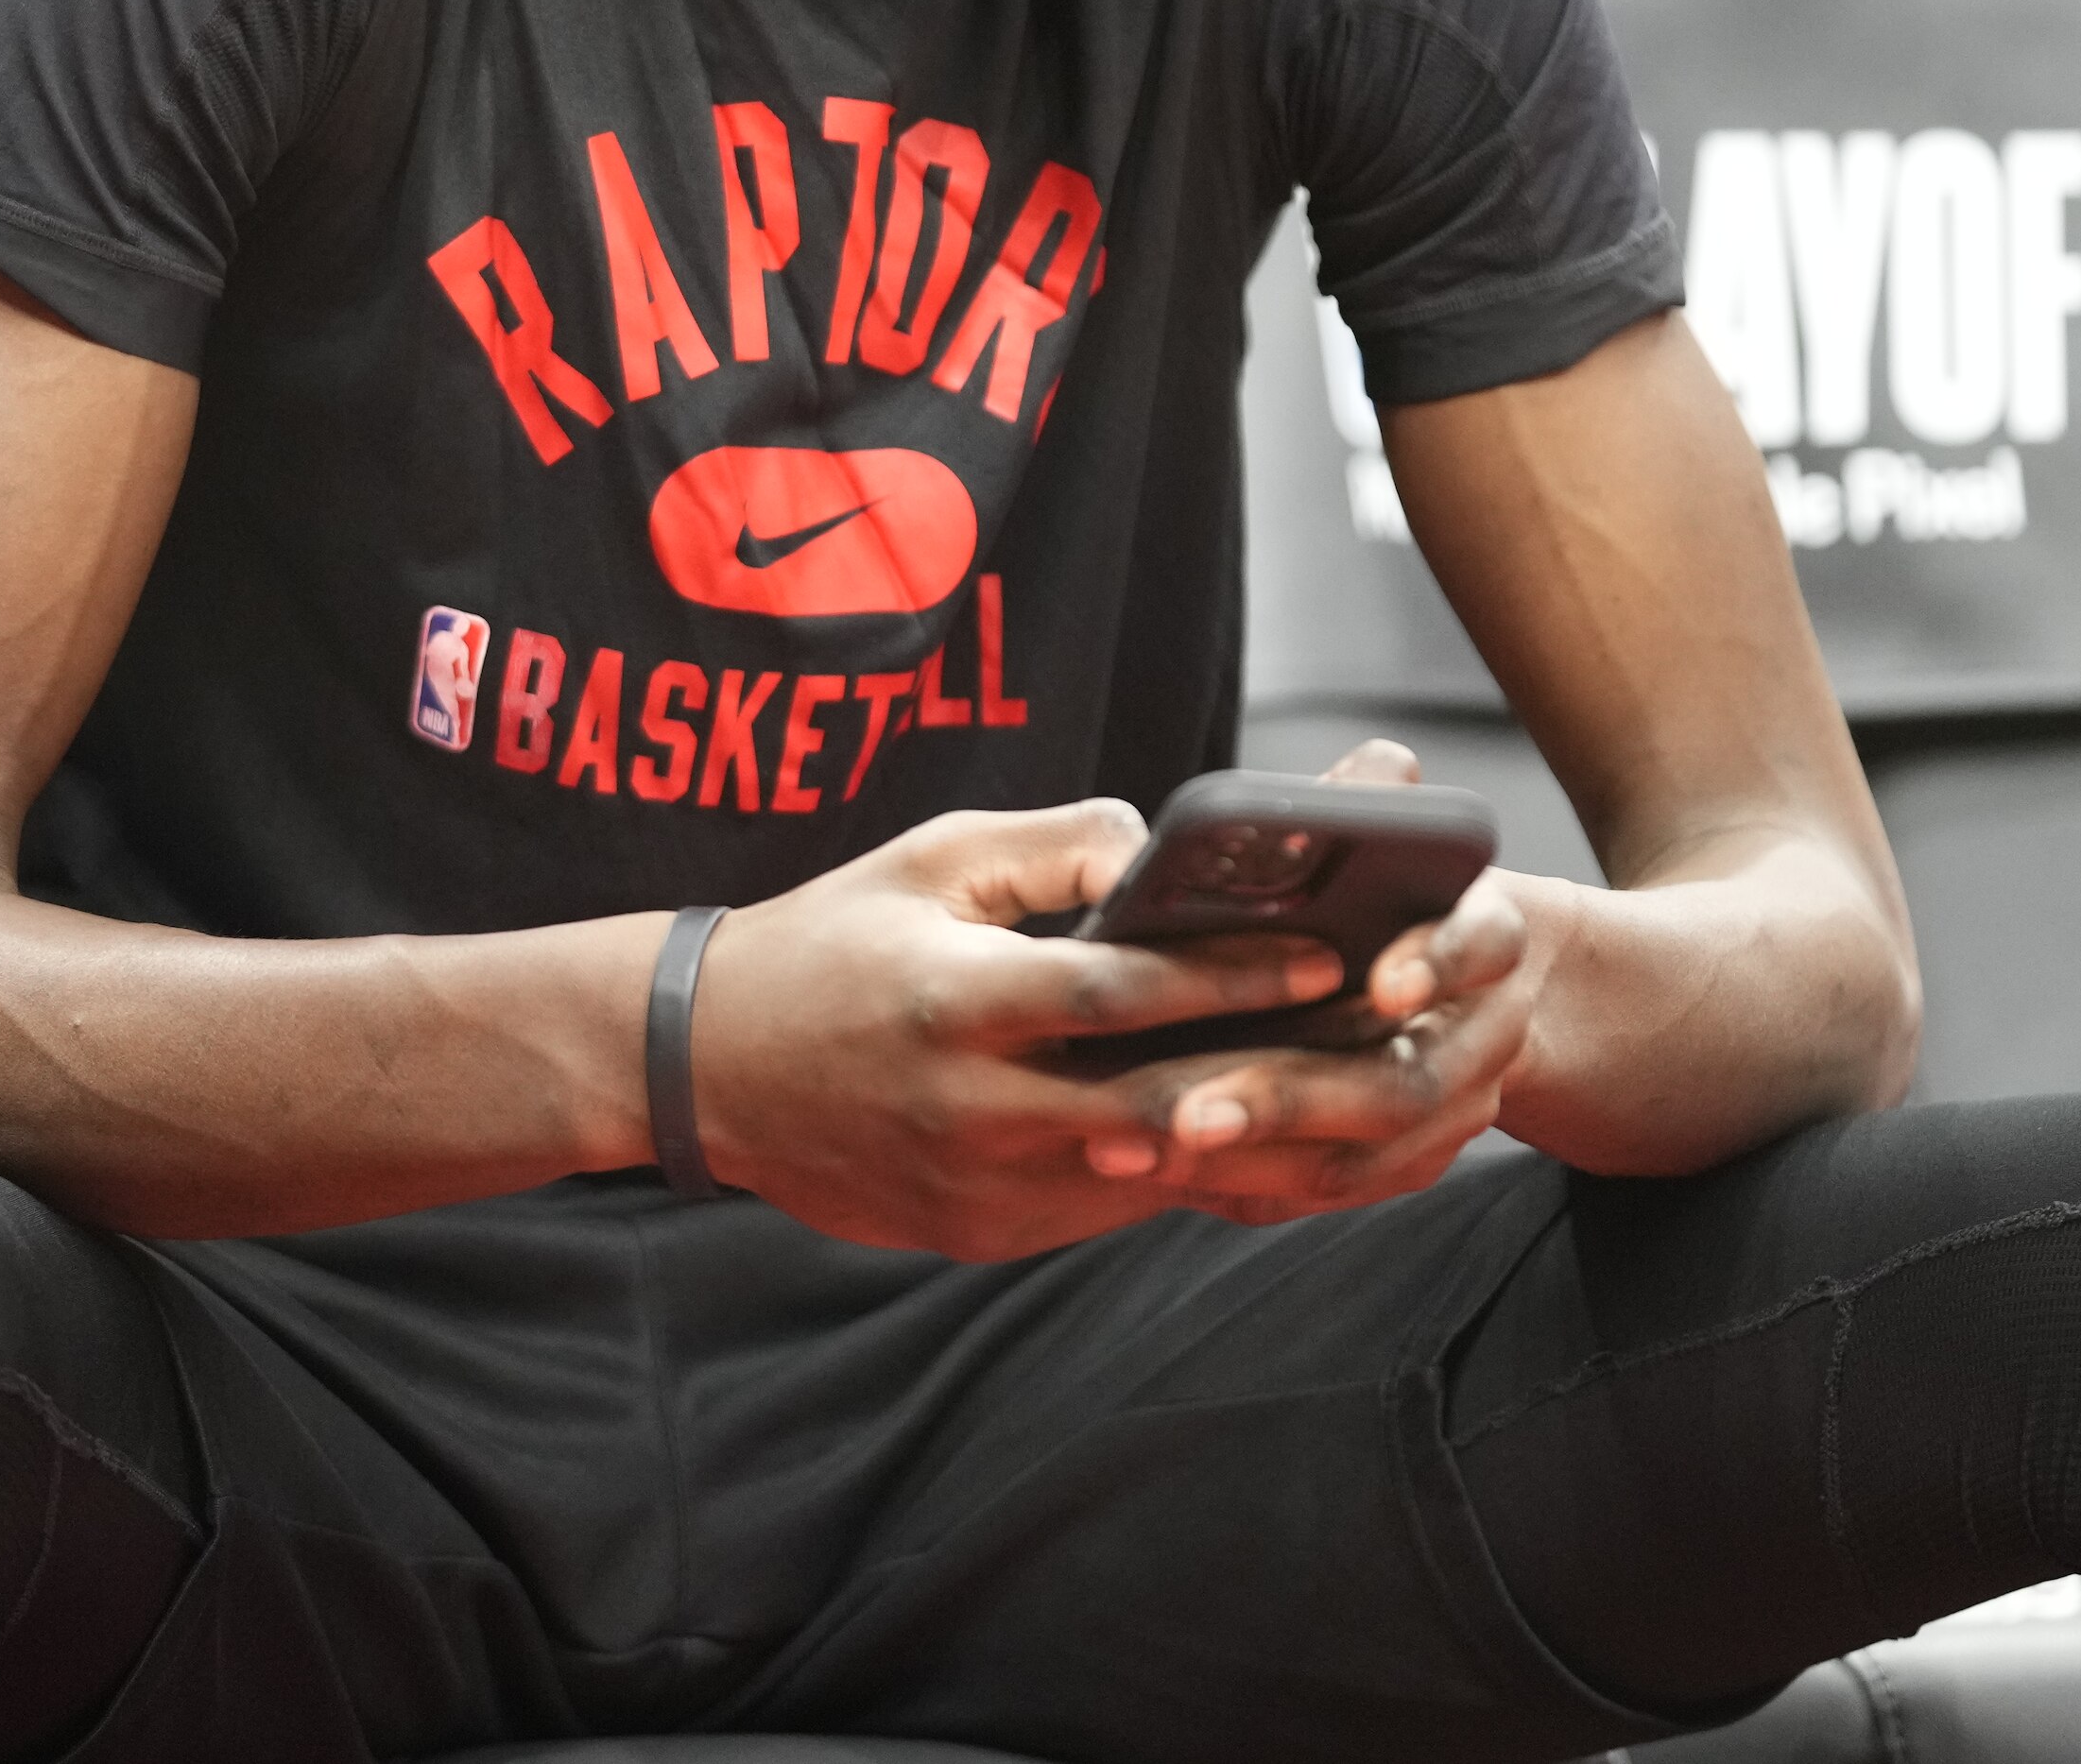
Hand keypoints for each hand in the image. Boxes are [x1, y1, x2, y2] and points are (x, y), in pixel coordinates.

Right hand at [687, 798, 1349, 1259]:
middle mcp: (973, 1107)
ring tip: (1338, 1094)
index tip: (1328, 956)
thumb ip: (1052, 845)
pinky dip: (1175, 1173)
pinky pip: (1105, 1207)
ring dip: (1243, 1137)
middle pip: (1162, 1101)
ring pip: (1148, 1173)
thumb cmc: (828, 940)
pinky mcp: (979, 1234)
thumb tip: (1158, 848)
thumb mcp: (929, 858)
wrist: (705, 1067)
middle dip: (1278, 1071)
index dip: (1235, 976)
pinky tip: (1244, 1140)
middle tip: (1375, 1040)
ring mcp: (977, 1185)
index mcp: (959, 999)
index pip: (1125, 993)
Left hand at [1080, 737, 1562, 1226]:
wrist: (1471, 986)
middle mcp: (1486, 1037)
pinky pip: (1321, 1192)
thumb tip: (1379, 769)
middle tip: (1187, 1110)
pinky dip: (1239, 1186)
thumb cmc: (1396, 892)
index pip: (1482, 943)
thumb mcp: (1395, 839)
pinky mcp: (1406, 1165)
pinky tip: (1151, 1170)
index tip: (1385, 982)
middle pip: (1401, 1085)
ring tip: (1136, 1147)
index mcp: (1489, 936)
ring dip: (1246, 1158)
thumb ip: (1373, 803)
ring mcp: (1454, 1116)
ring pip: (1358, 1159)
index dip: (1436, 963)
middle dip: (1291, 1099)